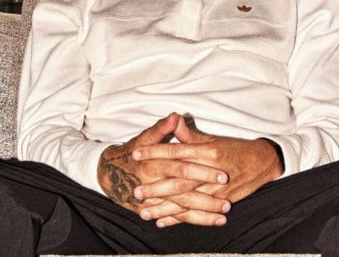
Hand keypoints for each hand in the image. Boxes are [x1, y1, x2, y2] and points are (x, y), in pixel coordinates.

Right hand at [97, 113, 230, 225]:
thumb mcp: (146, 137)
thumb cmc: (134, 151)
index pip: (182, 167)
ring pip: (181, 208)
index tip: (223, 174)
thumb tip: (175, 116)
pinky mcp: (154, 210)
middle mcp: (154, 183)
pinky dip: (192, 221)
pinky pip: (176, 217)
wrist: (110, 172)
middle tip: (228, 201)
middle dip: (206, 198)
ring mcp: (154, 199)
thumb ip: (162, 128)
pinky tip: (211, 222)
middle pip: (183, 191)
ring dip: (204, 214)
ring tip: (225, 216)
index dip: (202, 172)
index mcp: (155, 163)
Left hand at [131, 116, 282, 226]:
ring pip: (186, 201)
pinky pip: (197, 213)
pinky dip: (179, 219)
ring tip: (144, 212)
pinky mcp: (222, 201)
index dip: (155, 152)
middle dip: (156, 187)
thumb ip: (189, 135)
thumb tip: (172, 120)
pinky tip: (163, 222)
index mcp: (208, 150)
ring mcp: (217, 189)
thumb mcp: (212, 138)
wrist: (262, 162)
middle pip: (179, 180)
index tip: (136, 154)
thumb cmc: (234, 148)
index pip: (176, 151)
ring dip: (164, 209)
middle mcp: (211, 170)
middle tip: (135, 191)